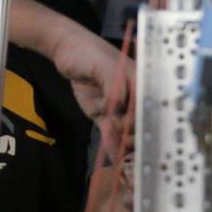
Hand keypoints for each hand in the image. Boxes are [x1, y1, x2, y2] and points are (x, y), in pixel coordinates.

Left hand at [50, 27, 134, 158]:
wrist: (65, 50)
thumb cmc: (87, 52)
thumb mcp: (101, 63)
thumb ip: (112, 82)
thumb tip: (119, 104)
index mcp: (137, 80)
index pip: (146, 105)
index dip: (142, 119)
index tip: (133, 130)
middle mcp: (131, 95)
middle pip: (139, 120)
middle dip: (135, 135)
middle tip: (126, 144)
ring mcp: (116, 106)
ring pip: (125, 129)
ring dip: (126, 144)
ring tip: (124, 159)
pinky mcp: (102, 114)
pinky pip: (110, 132)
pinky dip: (113, 145)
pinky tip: (117, 160)